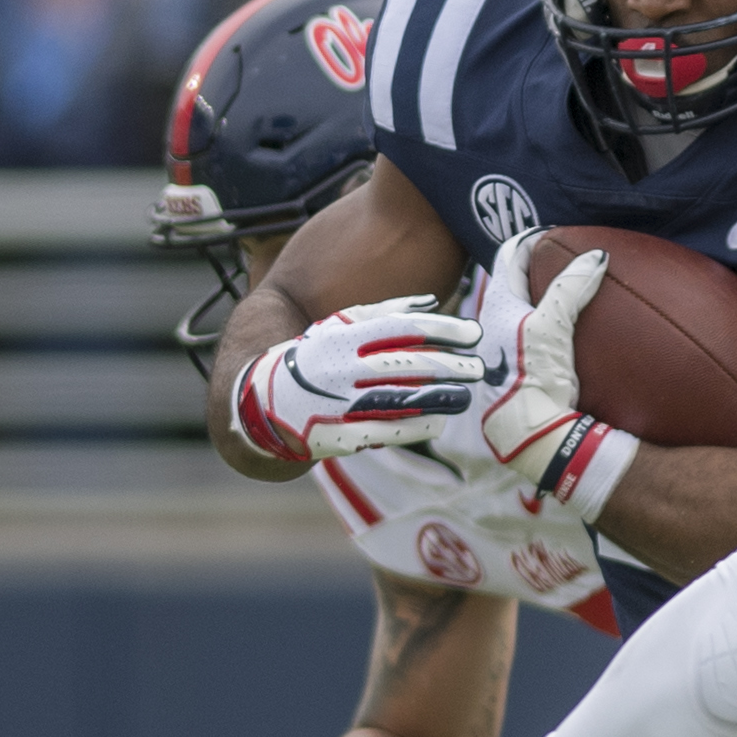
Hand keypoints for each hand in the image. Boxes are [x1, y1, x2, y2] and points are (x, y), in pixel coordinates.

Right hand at [228, 296, 480, 460]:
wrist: (258, 403)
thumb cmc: (311, 359)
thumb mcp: (336, 326)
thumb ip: (382, 312)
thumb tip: (431, 301)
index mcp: (341, 336)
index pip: (400, 327)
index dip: (440, 329)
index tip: (473, 332)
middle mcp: (340, 368)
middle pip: (406, 363)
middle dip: (448, 365)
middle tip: (478, 368)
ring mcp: (338, 403)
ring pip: (399, 399)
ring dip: (438, 398)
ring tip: (466, 397)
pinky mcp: (337, 435)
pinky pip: (385, 431)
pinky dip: (415, 426)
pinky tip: (438, 422)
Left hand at [474, 236, 634, 513]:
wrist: (529, 434)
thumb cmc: (531, 377)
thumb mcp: (551, 326)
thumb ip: (571, 288)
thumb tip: (597, 255)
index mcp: (496, 306)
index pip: (509, 257)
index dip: (529, 239)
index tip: (552, 232)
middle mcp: (496, 324)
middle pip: (515, 283)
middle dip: (536, 266)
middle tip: (562, 255)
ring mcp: (508, 349)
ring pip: (526, 310)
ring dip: (545, 296)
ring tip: (572, 290)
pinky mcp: (523, 372)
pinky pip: (540, 336)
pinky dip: (557, 325)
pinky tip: (578, 336)